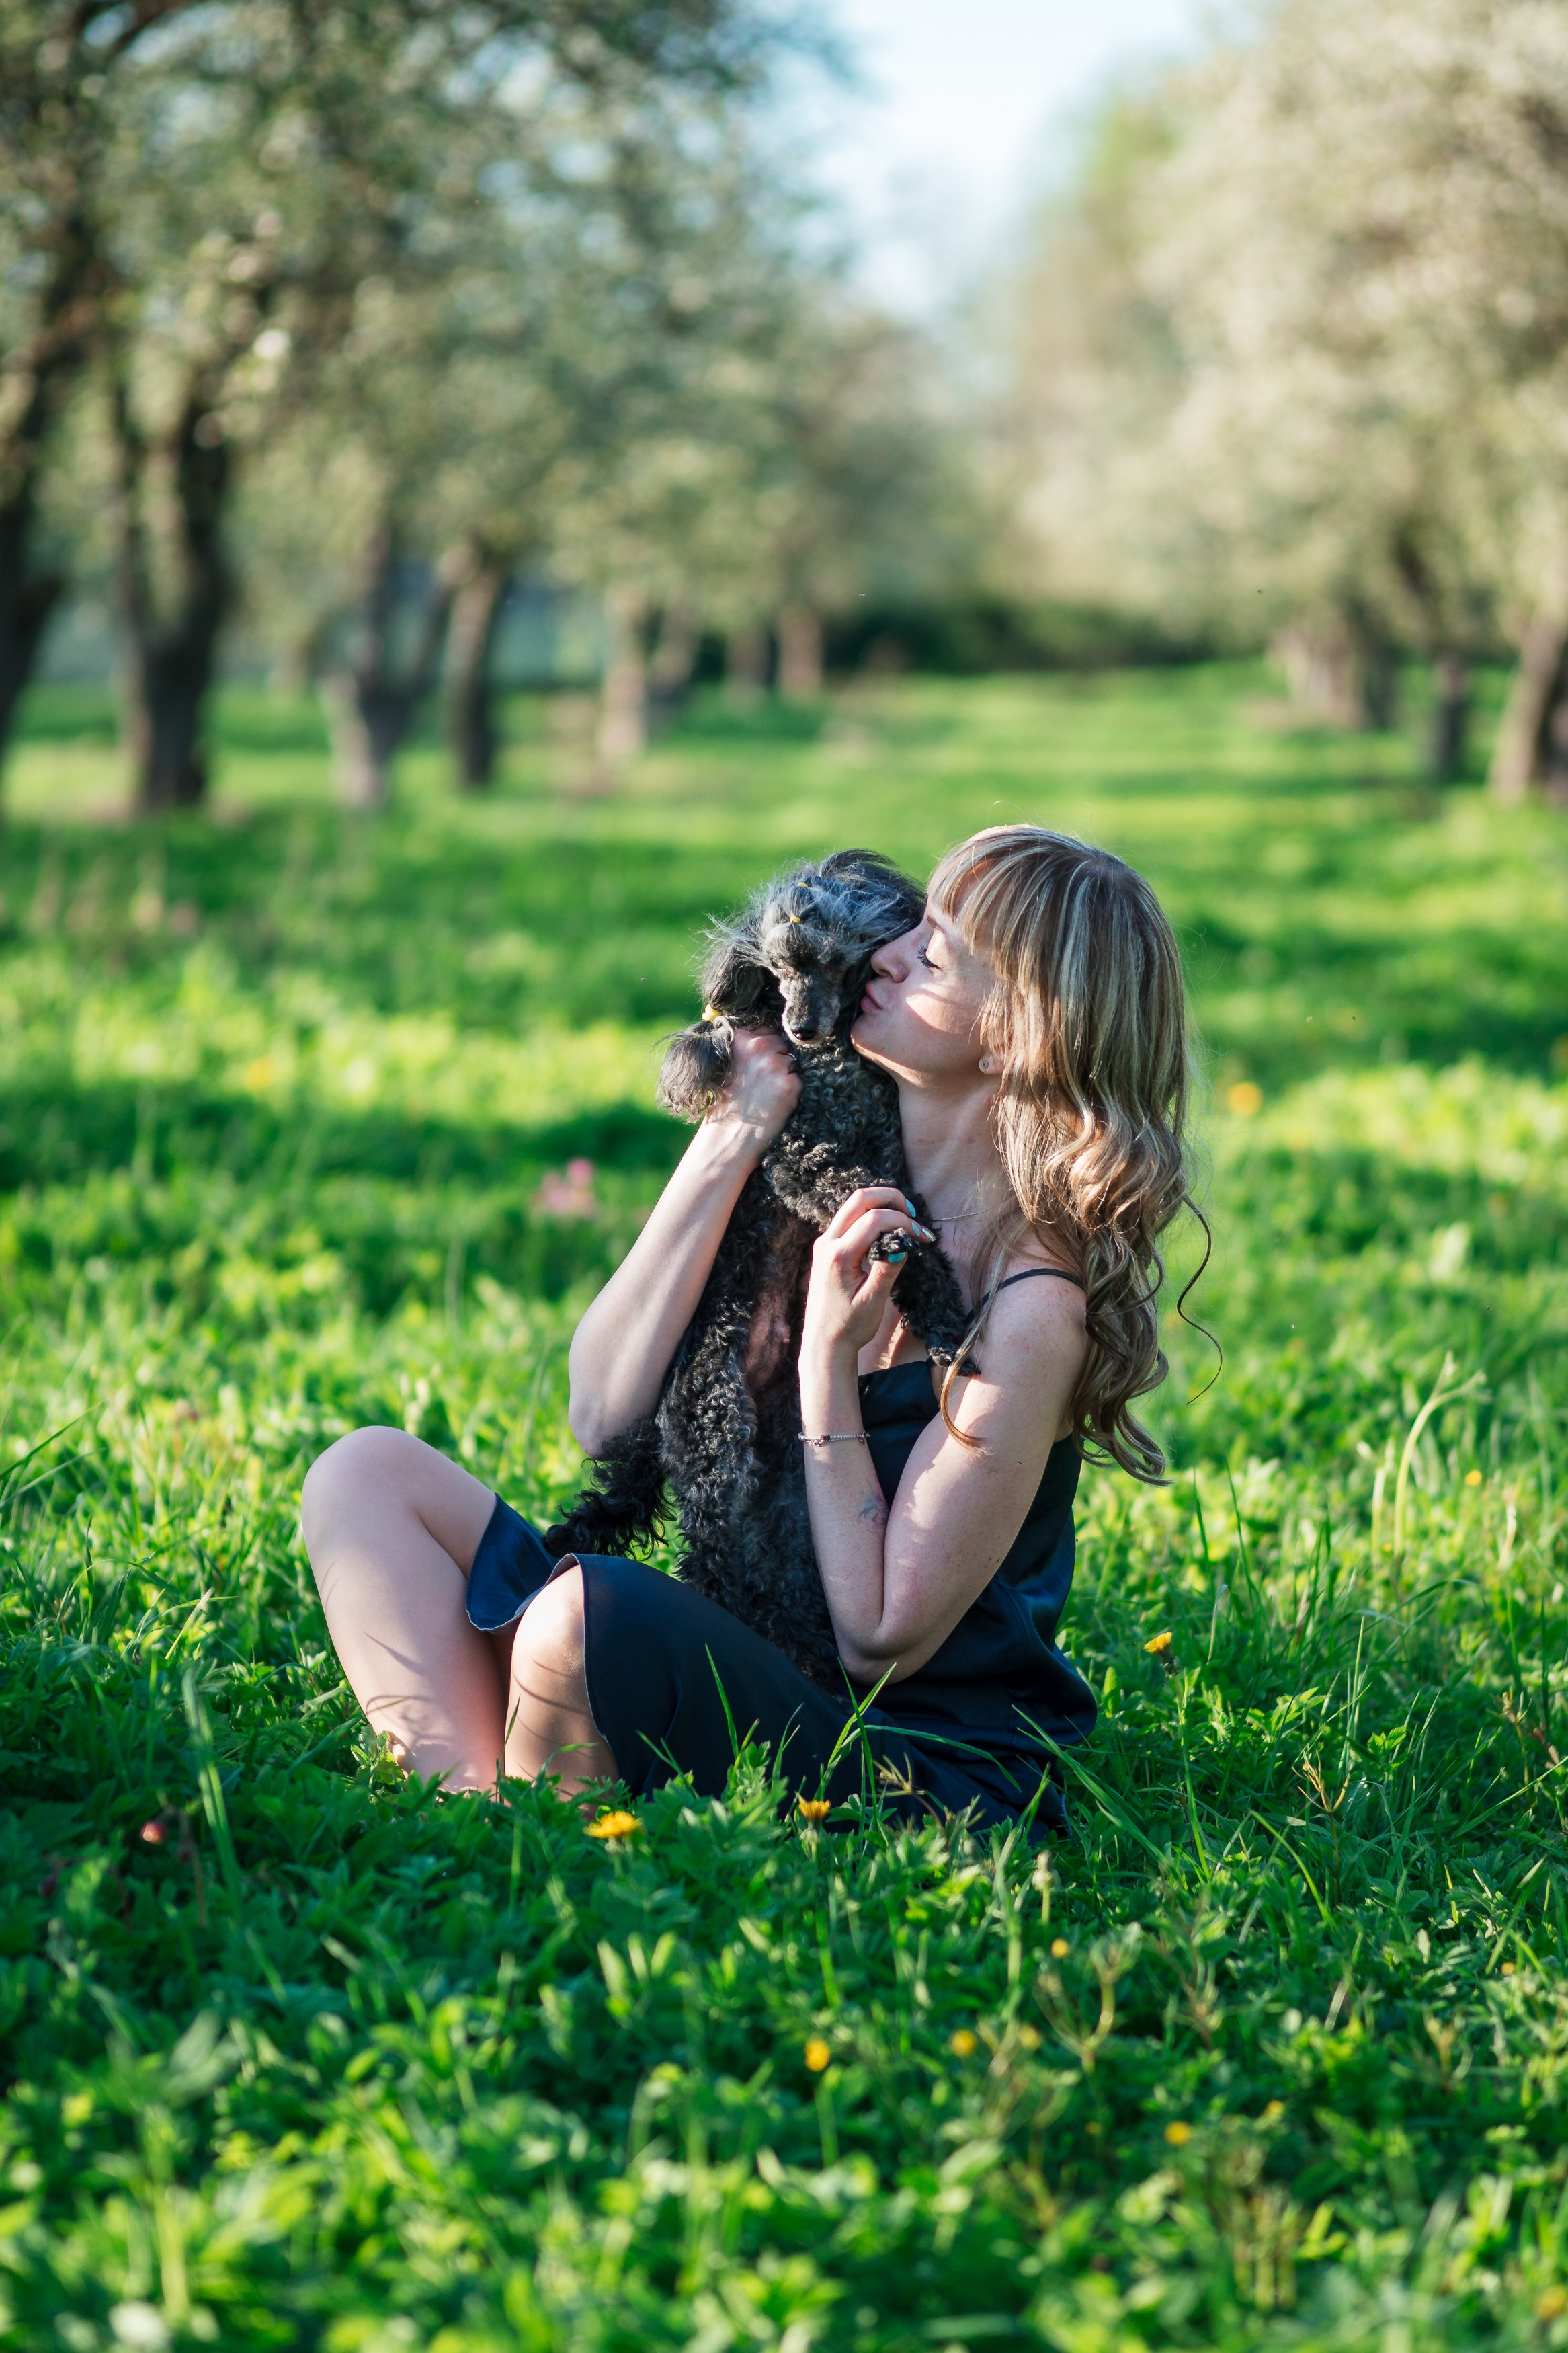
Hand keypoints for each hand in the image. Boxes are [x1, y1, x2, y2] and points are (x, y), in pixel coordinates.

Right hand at [705, 1025, 800, 1157]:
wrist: (727, 1137)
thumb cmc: (725, 1104)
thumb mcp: (726, 1065)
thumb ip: (745, 1047)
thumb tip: (770, 1035)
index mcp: (740, 1038)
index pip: (767, 1028)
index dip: (766, 1044)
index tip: (759, 1060)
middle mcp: (758, 1047)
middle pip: (783, 1043)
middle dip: (778, 1058)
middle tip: (762, 1082)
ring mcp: (776, 1064)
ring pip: (793, 1062)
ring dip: (785, 1075)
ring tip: (767, 1094)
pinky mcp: (790, 1084)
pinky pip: (799, 1080)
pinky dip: (792, 1092)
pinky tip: (775, 1103)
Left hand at [802, 1186, 935, 1361]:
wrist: (823, 1343)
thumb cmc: (849, 1327)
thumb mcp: (873, 1301)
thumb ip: (887, 1270)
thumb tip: (903, 1243)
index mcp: (838, 1256)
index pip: (874, 1220)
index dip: (903, 1222)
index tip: (923, 1237)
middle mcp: (827, 1243)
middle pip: (860, 1199)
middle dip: (891, 1198)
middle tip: (914, 1214)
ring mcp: (824, 1243)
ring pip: (853, 1205)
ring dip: (881, 1205)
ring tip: (906, 1221)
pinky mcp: (827, 1247)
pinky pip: (849, 1219)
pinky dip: (871, 1216)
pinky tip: (888, 1231)